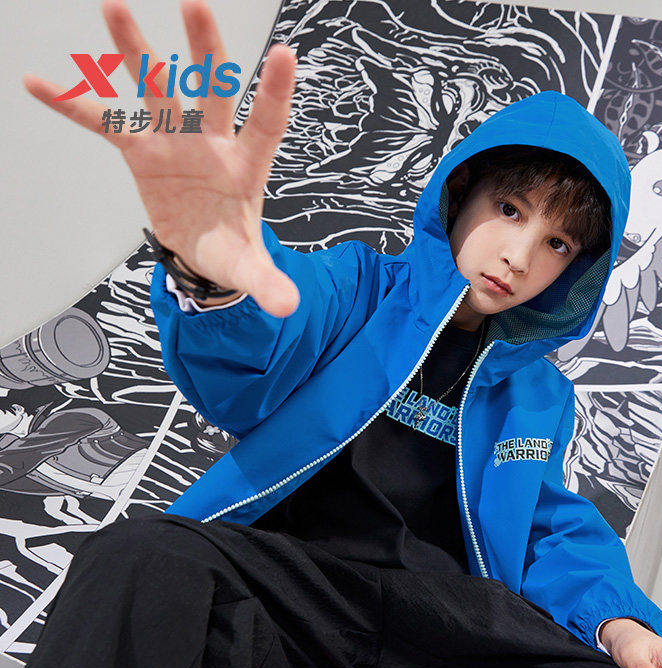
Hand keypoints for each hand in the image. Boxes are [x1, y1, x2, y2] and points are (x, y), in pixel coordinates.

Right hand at [22, 0, 299, 316]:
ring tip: (114, 6)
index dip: (274, 93)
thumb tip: (288, 307)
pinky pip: (105, 124)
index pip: (265, 125)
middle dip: (205, 52)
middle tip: (195, 4)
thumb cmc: (230, 249)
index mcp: (245, 167)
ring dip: (135, 52)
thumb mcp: (247, 269)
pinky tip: (37, 83)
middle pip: (210, 92)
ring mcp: (174, 142)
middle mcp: (211, 143)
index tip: (285, 54)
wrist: (202, 248)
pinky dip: (75, 107)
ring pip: (156, 91)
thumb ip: (267, 284)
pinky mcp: (141, 152)